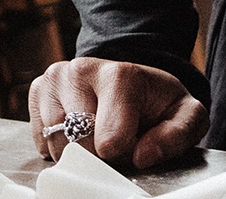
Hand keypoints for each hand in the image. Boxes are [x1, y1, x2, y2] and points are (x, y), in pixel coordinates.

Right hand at [29, 58, 204, 169]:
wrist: (131, 81)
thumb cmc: (158, 103)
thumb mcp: (186, 115)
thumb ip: (176, 136)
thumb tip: (142, 156)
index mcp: (120, 75)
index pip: (108, 140)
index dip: (122, 155)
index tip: (133, 148)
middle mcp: (82, 70)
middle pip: (79, 143)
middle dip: (98, 155)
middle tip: (115, 145)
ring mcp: (56, 78)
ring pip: (55, 142)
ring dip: (77, 151)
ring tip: (97, 137)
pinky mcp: (39, 89)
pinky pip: (40, 138)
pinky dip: (58, 145)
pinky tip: (78, 133)